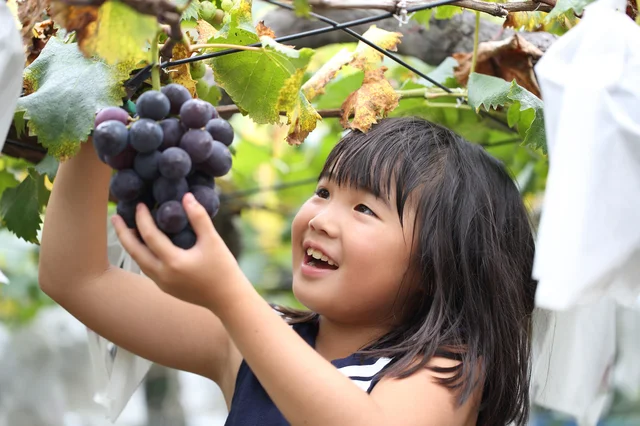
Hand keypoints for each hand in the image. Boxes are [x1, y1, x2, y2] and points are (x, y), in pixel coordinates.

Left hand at [112, 193, 247, 311]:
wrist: (228, 299)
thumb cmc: (223, 269)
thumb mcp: (213, 241)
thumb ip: (199, 217)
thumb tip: (186, 196)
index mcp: (173, 262)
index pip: (149, 236)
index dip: (142, 218)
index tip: (141, 205)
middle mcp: (162, 274)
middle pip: (134, 251)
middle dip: (122, 233)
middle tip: (115, 217)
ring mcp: (162, 283)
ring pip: (139, 261)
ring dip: (130, 245)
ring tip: (126, 230)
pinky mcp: (166, 288)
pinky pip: (147, 268)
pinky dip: (141, 254)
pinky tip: (144, 246)